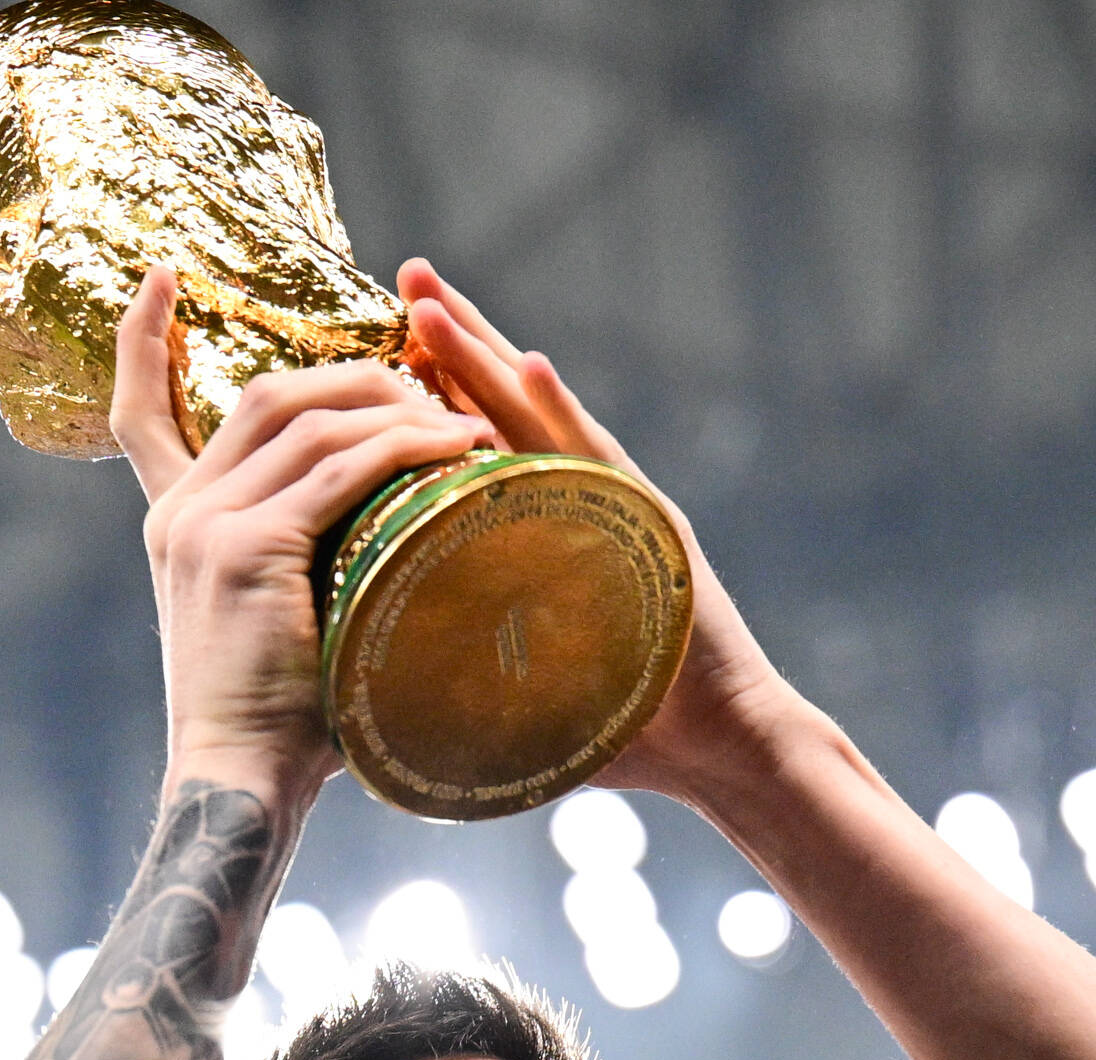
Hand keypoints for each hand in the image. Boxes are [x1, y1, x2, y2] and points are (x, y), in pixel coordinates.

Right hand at [107, 268, 495, 783]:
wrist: (242, 784)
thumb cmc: (284, 725)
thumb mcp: (284, 618)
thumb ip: (308, 555)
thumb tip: (390, 515)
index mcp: (174, 522)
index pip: (139, 410)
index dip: (144, 339)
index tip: (160, 275)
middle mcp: (179, 512)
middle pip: (269, 393)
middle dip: (358, 376)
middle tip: (434, 389)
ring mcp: (206, 525)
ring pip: (312, 418)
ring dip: (398, 410)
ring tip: (467, 426)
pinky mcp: (246, 548)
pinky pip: (343, 470)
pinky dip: (408, 451)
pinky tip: (460, 455)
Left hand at [392, 258, 814, 809]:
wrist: (723, 747)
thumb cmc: (625, 731)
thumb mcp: (523, 691)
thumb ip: (468, 665)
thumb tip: (383, 685)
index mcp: (543, 527)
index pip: (476, 443)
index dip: (429, 390)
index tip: (373, 341)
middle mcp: (579, 500)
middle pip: (504, 405)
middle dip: (453, 342)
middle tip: (404, 276)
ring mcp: (616, 505)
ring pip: (539, 417)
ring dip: (486, 356)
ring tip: (432, 303)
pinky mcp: (650, 525)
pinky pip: (596, 461)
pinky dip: (562, 413)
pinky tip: (531, 365)